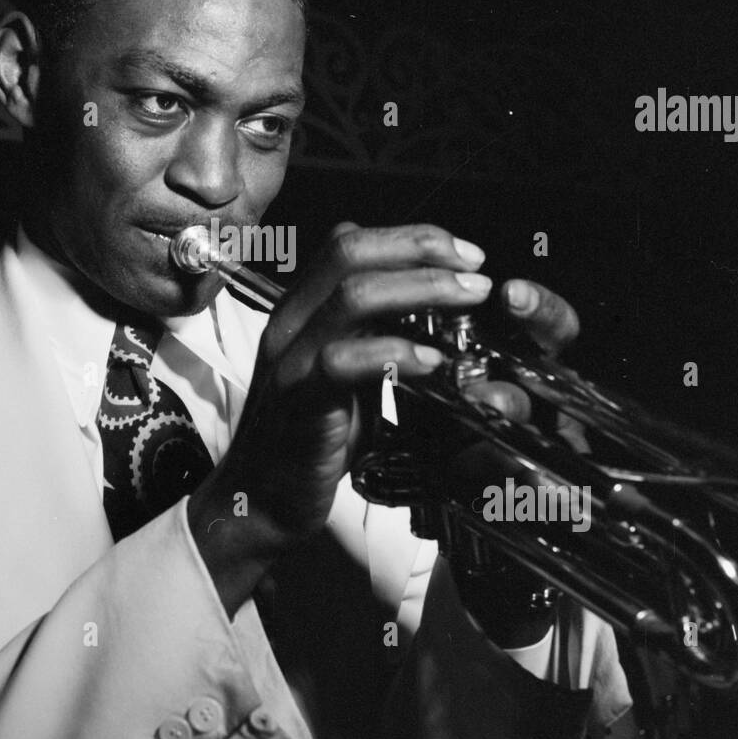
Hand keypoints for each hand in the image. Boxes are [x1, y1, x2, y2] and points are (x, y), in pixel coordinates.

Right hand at [190, 222, 495, 610]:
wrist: (260, 499)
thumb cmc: (311, 440)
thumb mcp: (350, 377)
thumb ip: (380, 340)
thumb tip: (439, 317)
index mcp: (302, 309)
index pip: (350, 242)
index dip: (411, 238)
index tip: (464, 256)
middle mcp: (290, 322)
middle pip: (350, 251)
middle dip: (421, 249)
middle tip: (477, 270)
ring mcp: (289, 358)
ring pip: (351, 296)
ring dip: (421, 289)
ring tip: (468, 301)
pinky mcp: (298, 399)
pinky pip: (343, 361)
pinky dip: (396, 354)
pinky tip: (434, 364)